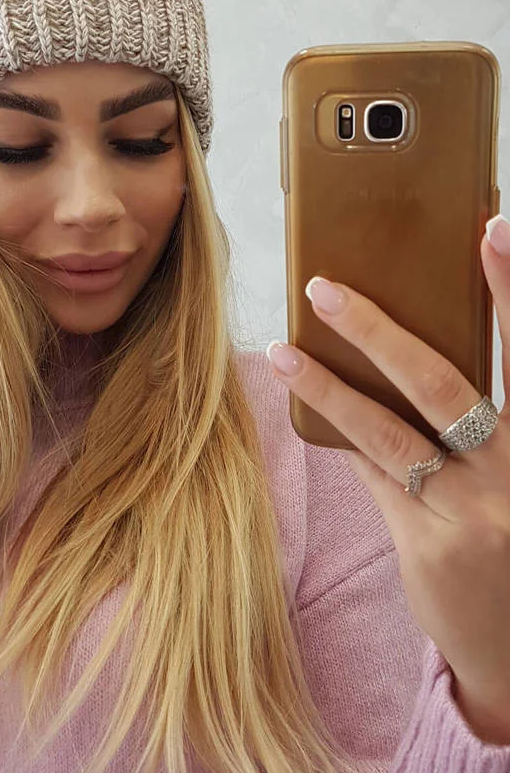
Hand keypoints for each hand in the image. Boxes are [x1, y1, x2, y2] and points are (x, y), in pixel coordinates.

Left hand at [266, 217, 509, 741]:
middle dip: (378, 330)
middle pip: (439, 383)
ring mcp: (469, 512)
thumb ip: (479, 424)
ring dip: (328, 384)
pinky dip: (344, 434)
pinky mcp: (426, 545)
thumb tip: (397, 354)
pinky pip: (373, 473)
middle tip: (325, 288)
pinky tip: (309, 399)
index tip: (493, 227)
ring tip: (285, 346)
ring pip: (384, 430)